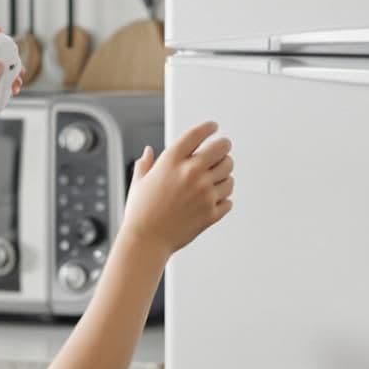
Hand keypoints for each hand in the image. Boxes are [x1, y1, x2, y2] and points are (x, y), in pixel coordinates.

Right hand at [118, 122, 234, 255]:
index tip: (213, 127)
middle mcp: (191, 173)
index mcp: (172, 161)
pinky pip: (229, 199)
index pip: (198, 134)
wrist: (146, 241)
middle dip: (224, 148)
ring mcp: (204, 193)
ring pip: (229, 174)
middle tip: (223, 150)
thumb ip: (145, 164)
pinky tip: (214, 199)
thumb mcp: (139, 182)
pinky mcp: (211, 212)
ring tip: (217, 179)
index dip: (209, 127)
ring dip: (225, 174)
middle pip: (222, 149)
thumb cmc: (140, 213)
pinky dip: (224, 198)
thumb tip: (148, 152)